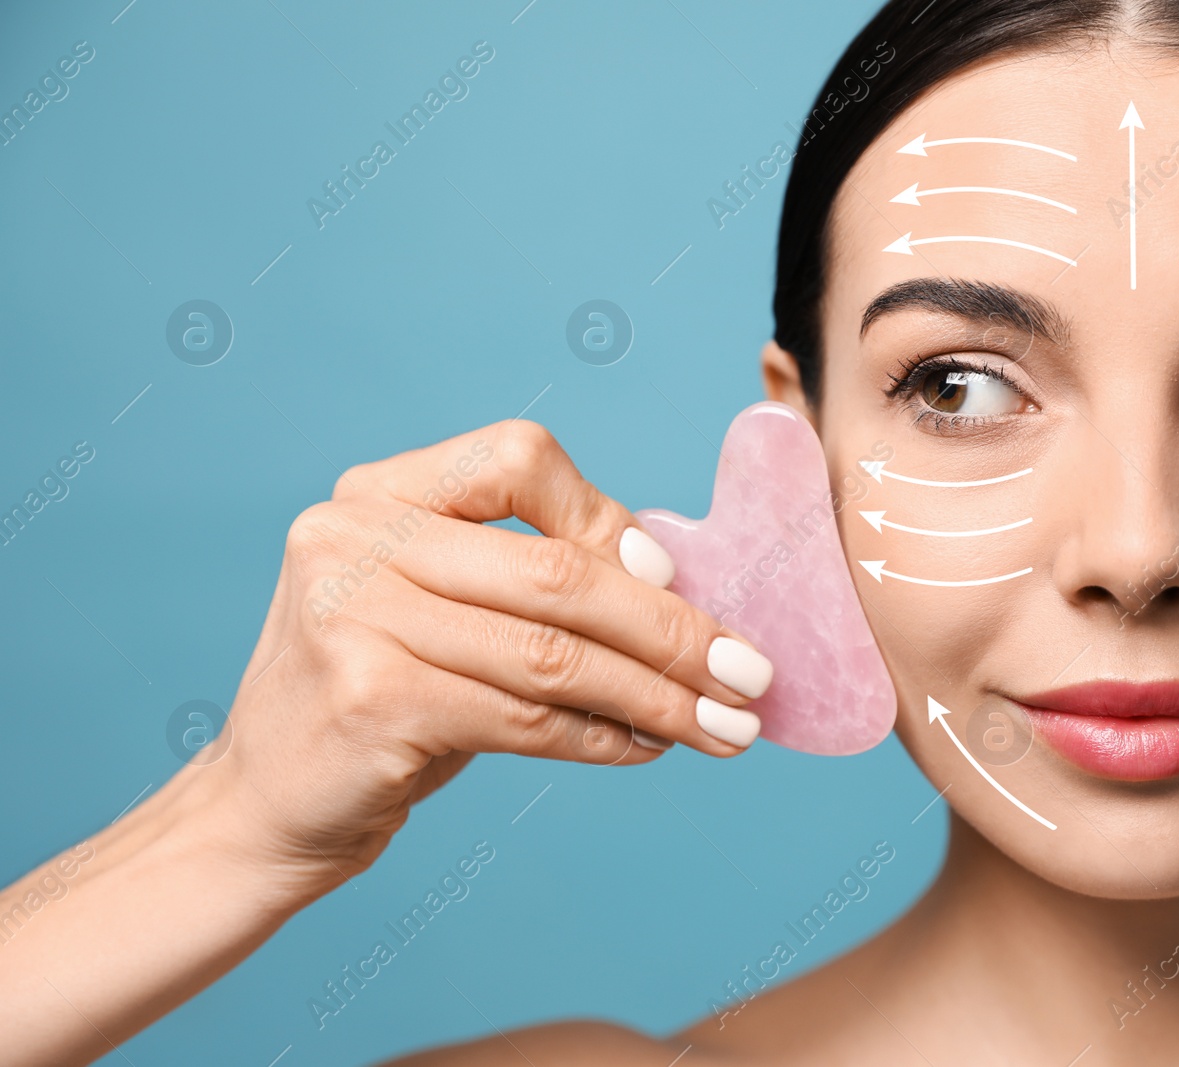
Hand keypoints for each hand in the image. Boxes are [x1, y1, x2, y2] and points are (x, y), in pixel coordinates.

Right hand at [212, 418, 773, 895]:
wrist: (265, 806)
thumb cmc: (383, 696)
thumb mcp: (442, 610)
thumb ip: (532, 577)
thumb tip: (682, 583)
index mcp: (378, 491)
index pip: (516, 457)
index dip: (607, 516)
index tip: (676, 573)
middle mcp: (352, 536)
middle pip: (553, 570)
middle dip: (672, 629)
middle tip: (750, 674)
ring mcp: (351, 614)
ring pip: (552, 653)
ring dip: (658, 696)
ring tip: (725, 727)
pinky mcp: (368, 698)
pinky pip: (526, 717)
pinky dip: (603, 737)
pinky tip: (649, 748)